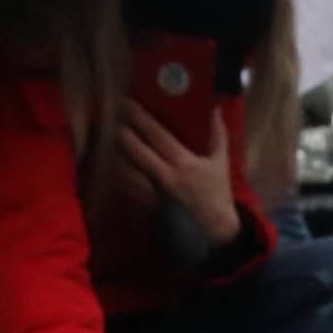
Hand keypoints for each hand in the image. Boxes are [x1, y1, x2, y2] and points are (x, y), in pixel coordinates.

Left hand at [117, 102, 241, 250]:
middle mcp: (165, 176)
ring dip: (117, 154)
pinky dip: (119, 175)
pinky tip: (117, 165)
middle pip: (135, 151)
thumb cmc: (218, 192)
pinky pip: (126, 188)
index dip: (140, 118)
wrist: (214, 228)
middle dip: (123, 133)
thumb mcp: (221, 162)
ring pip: (126, 170)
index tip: (128, 103)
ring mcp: (154, 193)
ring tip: (112, 142)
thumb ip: (217, 134)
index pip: (156, 135)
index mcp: (183, 163)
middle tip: (115, 120)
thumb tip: (216, 109)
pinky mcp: (148, 206)